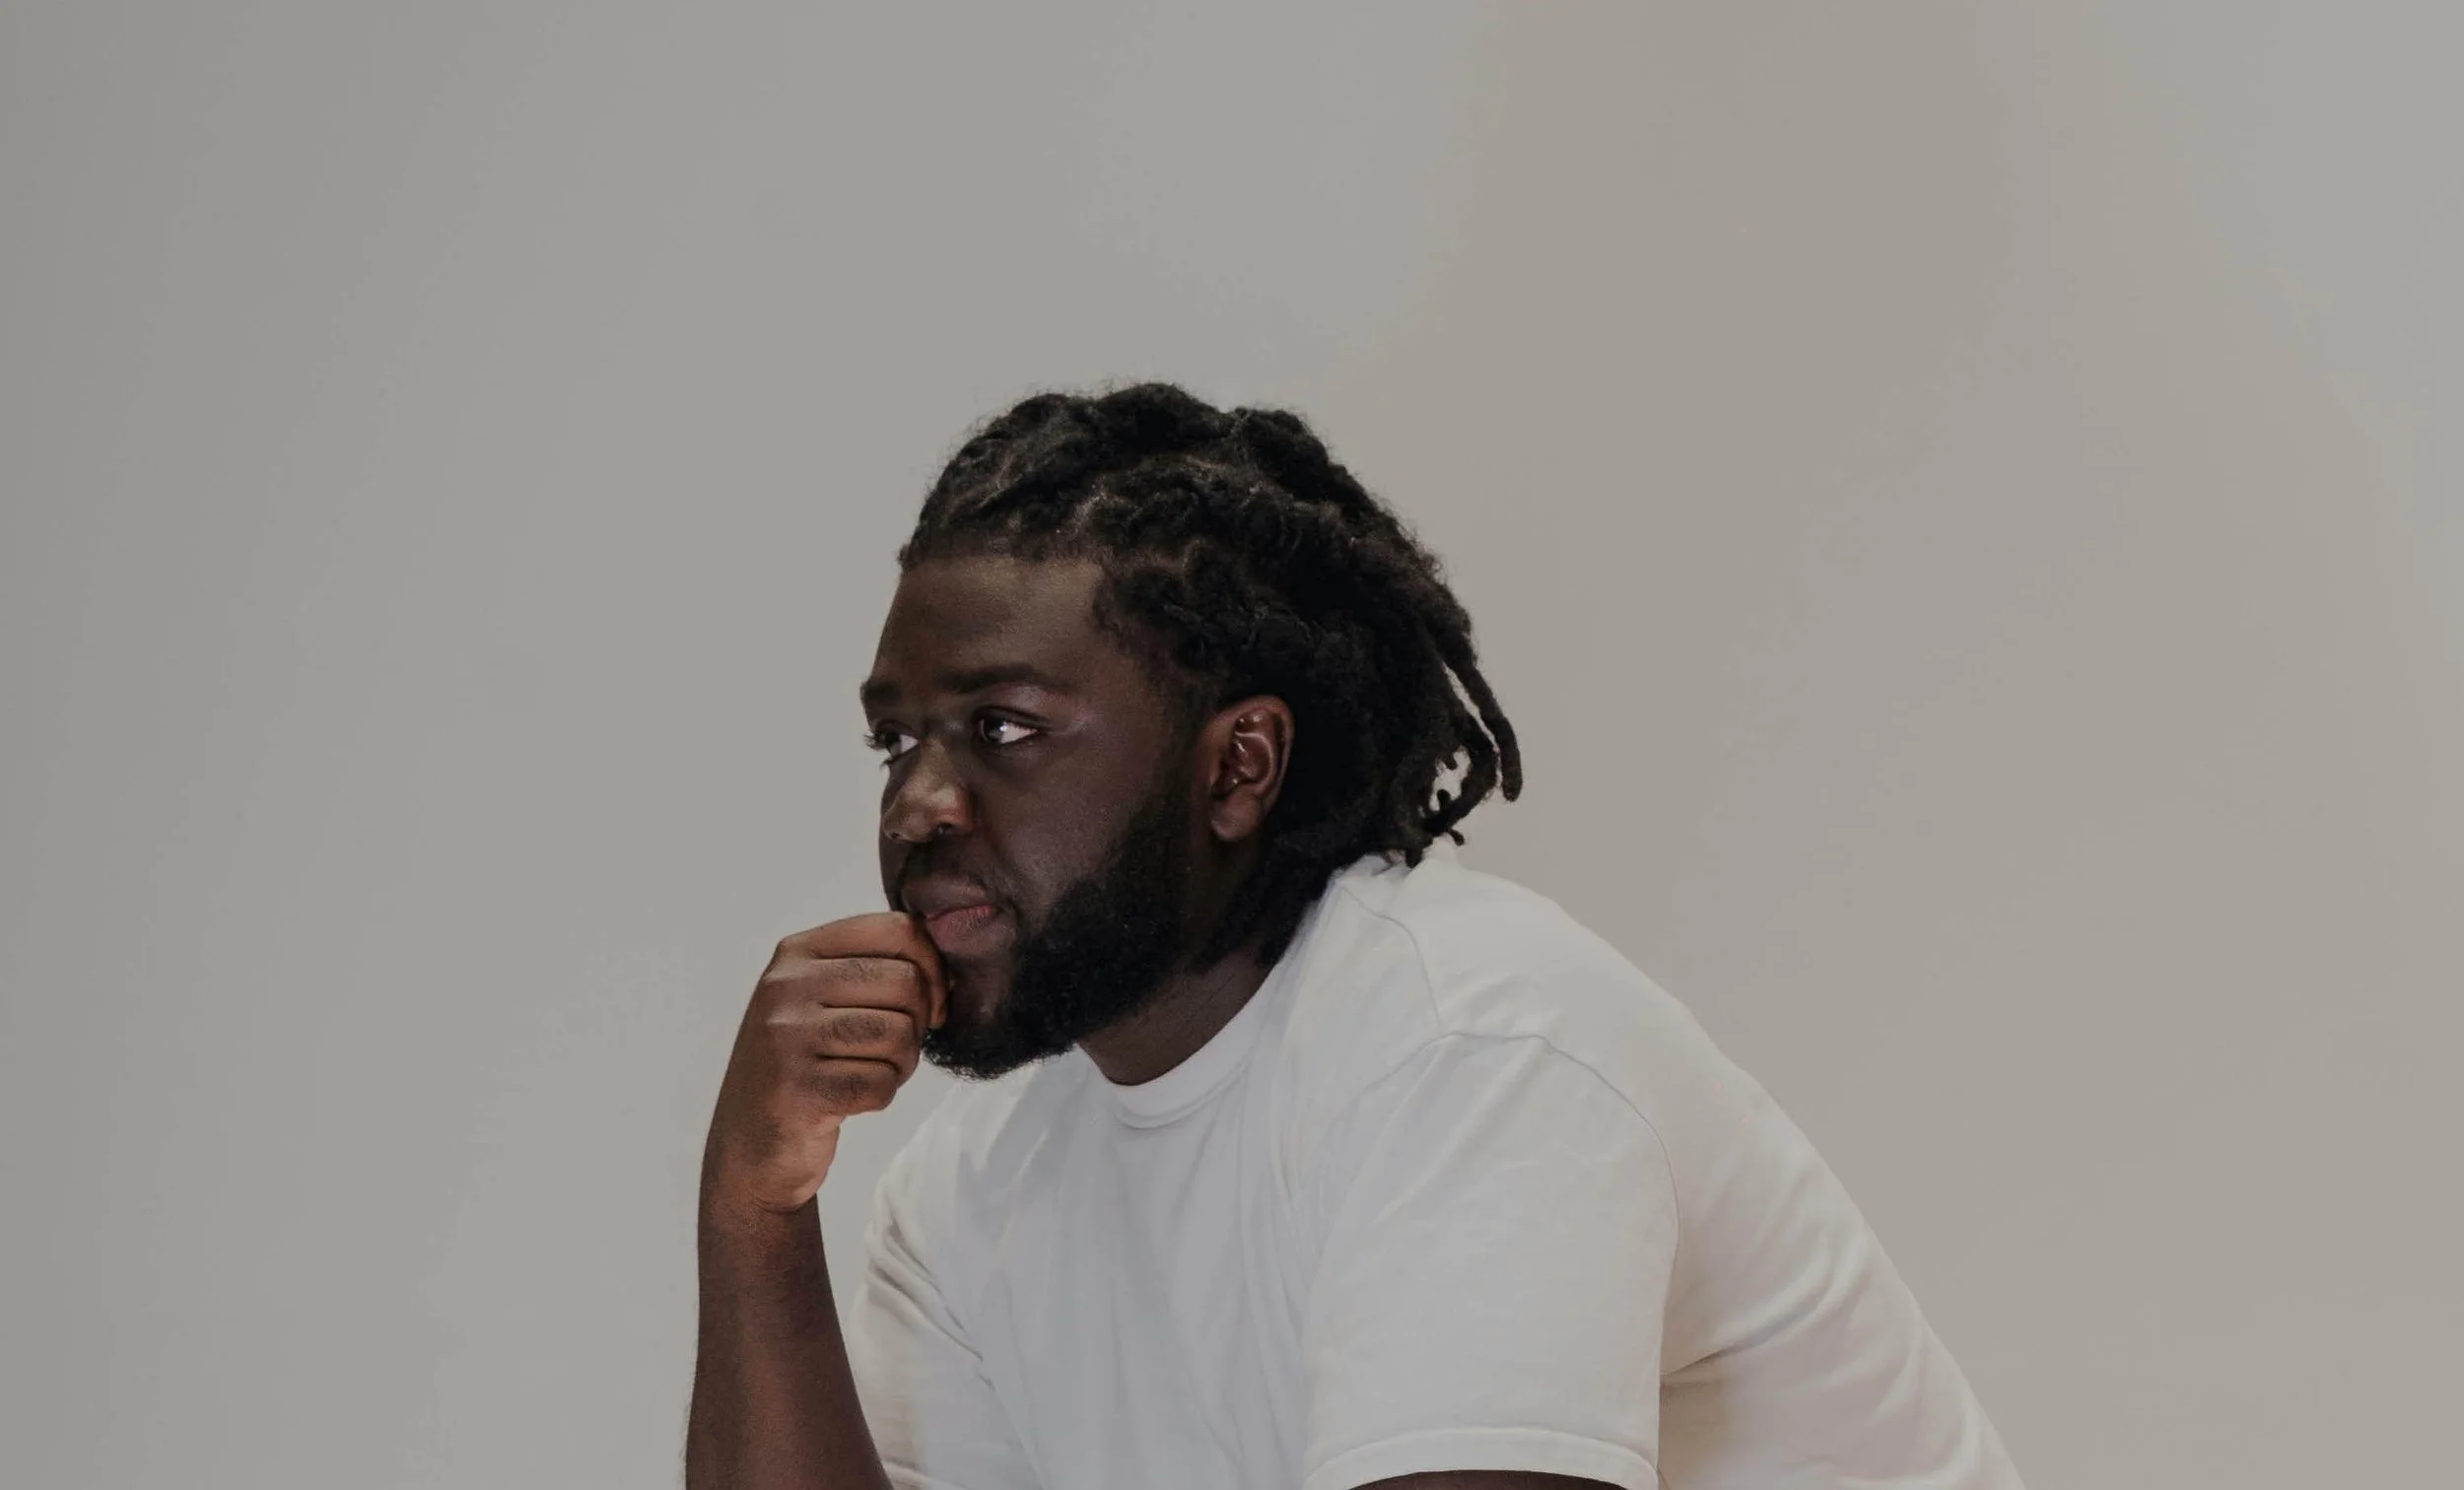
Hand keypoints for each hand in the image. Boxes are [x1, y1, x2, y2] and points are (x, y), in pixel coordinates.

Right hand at [703, 912, 947, 1219]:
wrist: (750, 1143)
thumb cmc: (802, 1063)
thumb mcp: (820, 997)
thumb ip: (874, 968)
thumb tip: (953, 971)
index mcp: (797, 952)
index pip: (897, 930)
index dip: (933, 966)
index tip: (930, 1001)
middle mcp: (787, 987)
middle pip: (906, 982)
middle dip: (918, 1022)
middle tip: (893, 1047)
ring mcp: (788, 1038)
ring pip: (900, 1035)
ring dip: (900, 1063)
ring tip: (866, 1072)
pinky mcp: (799, 1090)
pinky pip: (882, 1083)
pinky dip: (880, 1096)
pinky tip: (850, 1099)